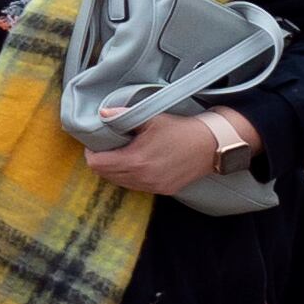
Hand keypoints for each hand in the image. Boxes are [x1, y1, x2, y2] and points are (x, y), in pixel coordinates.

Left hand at [85, 108, 256, 195]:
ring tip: (121, 154)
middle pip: (105, 175)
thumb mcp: (152, 118)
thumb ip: (124, 116)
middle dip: (102, 161)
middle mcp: (142, 178)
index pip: (97, 164)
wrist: (211, 145)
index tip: (96, 144)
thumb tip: (102, 114)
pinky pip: (136, 186)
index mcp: (135, 160)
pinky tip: (137, 163)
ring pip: (120, 182)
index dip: (92, 153)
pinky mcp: (163, 190)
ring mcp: (153, 186)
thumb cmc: (181, 130)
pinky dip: (130, 176)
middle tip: (107, 148)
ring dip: (115, 170)